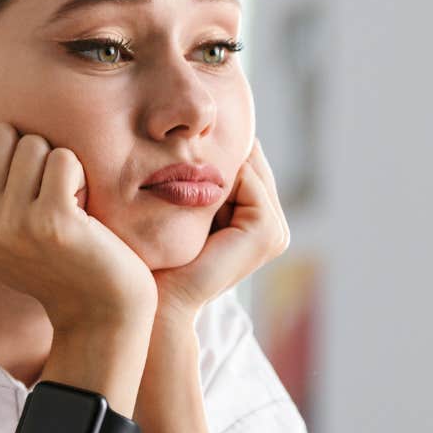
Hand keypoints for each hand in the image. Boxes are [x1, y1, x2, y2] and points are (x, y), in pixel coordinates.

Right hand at [0, 124, 157, 334]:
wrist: (98, 310)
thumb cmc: (54, 260)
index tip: (15, 183)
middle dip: (28, 150)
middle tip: (45, 190)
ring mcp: (12, 224)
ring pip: (32, 143)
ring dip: (57, 165)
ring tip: (65, 202)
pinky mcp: (52, 221)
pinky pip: (63, 158)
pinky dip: (79, 175)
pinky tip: (82, 209)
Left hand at [153, 139, 290, 322]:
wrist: (159, 301)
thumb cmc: (158, 260)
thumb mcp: (179, 210)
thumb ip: (196, 179)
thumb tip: (181, 132)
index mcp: (256, 220)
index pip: (243, 163)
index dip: (213, 147)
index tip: (178, 138)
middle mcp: (272, 226)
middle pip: (249, 162)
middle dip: (218, 148)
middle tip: (179, 136)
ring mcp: (274, 231)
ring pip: (247, 167)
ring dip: (215, 160)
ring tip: (178, 156)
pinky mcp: (267, 232)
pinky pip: (247, 179)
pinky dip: (220, 174)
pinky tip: (187, 179)